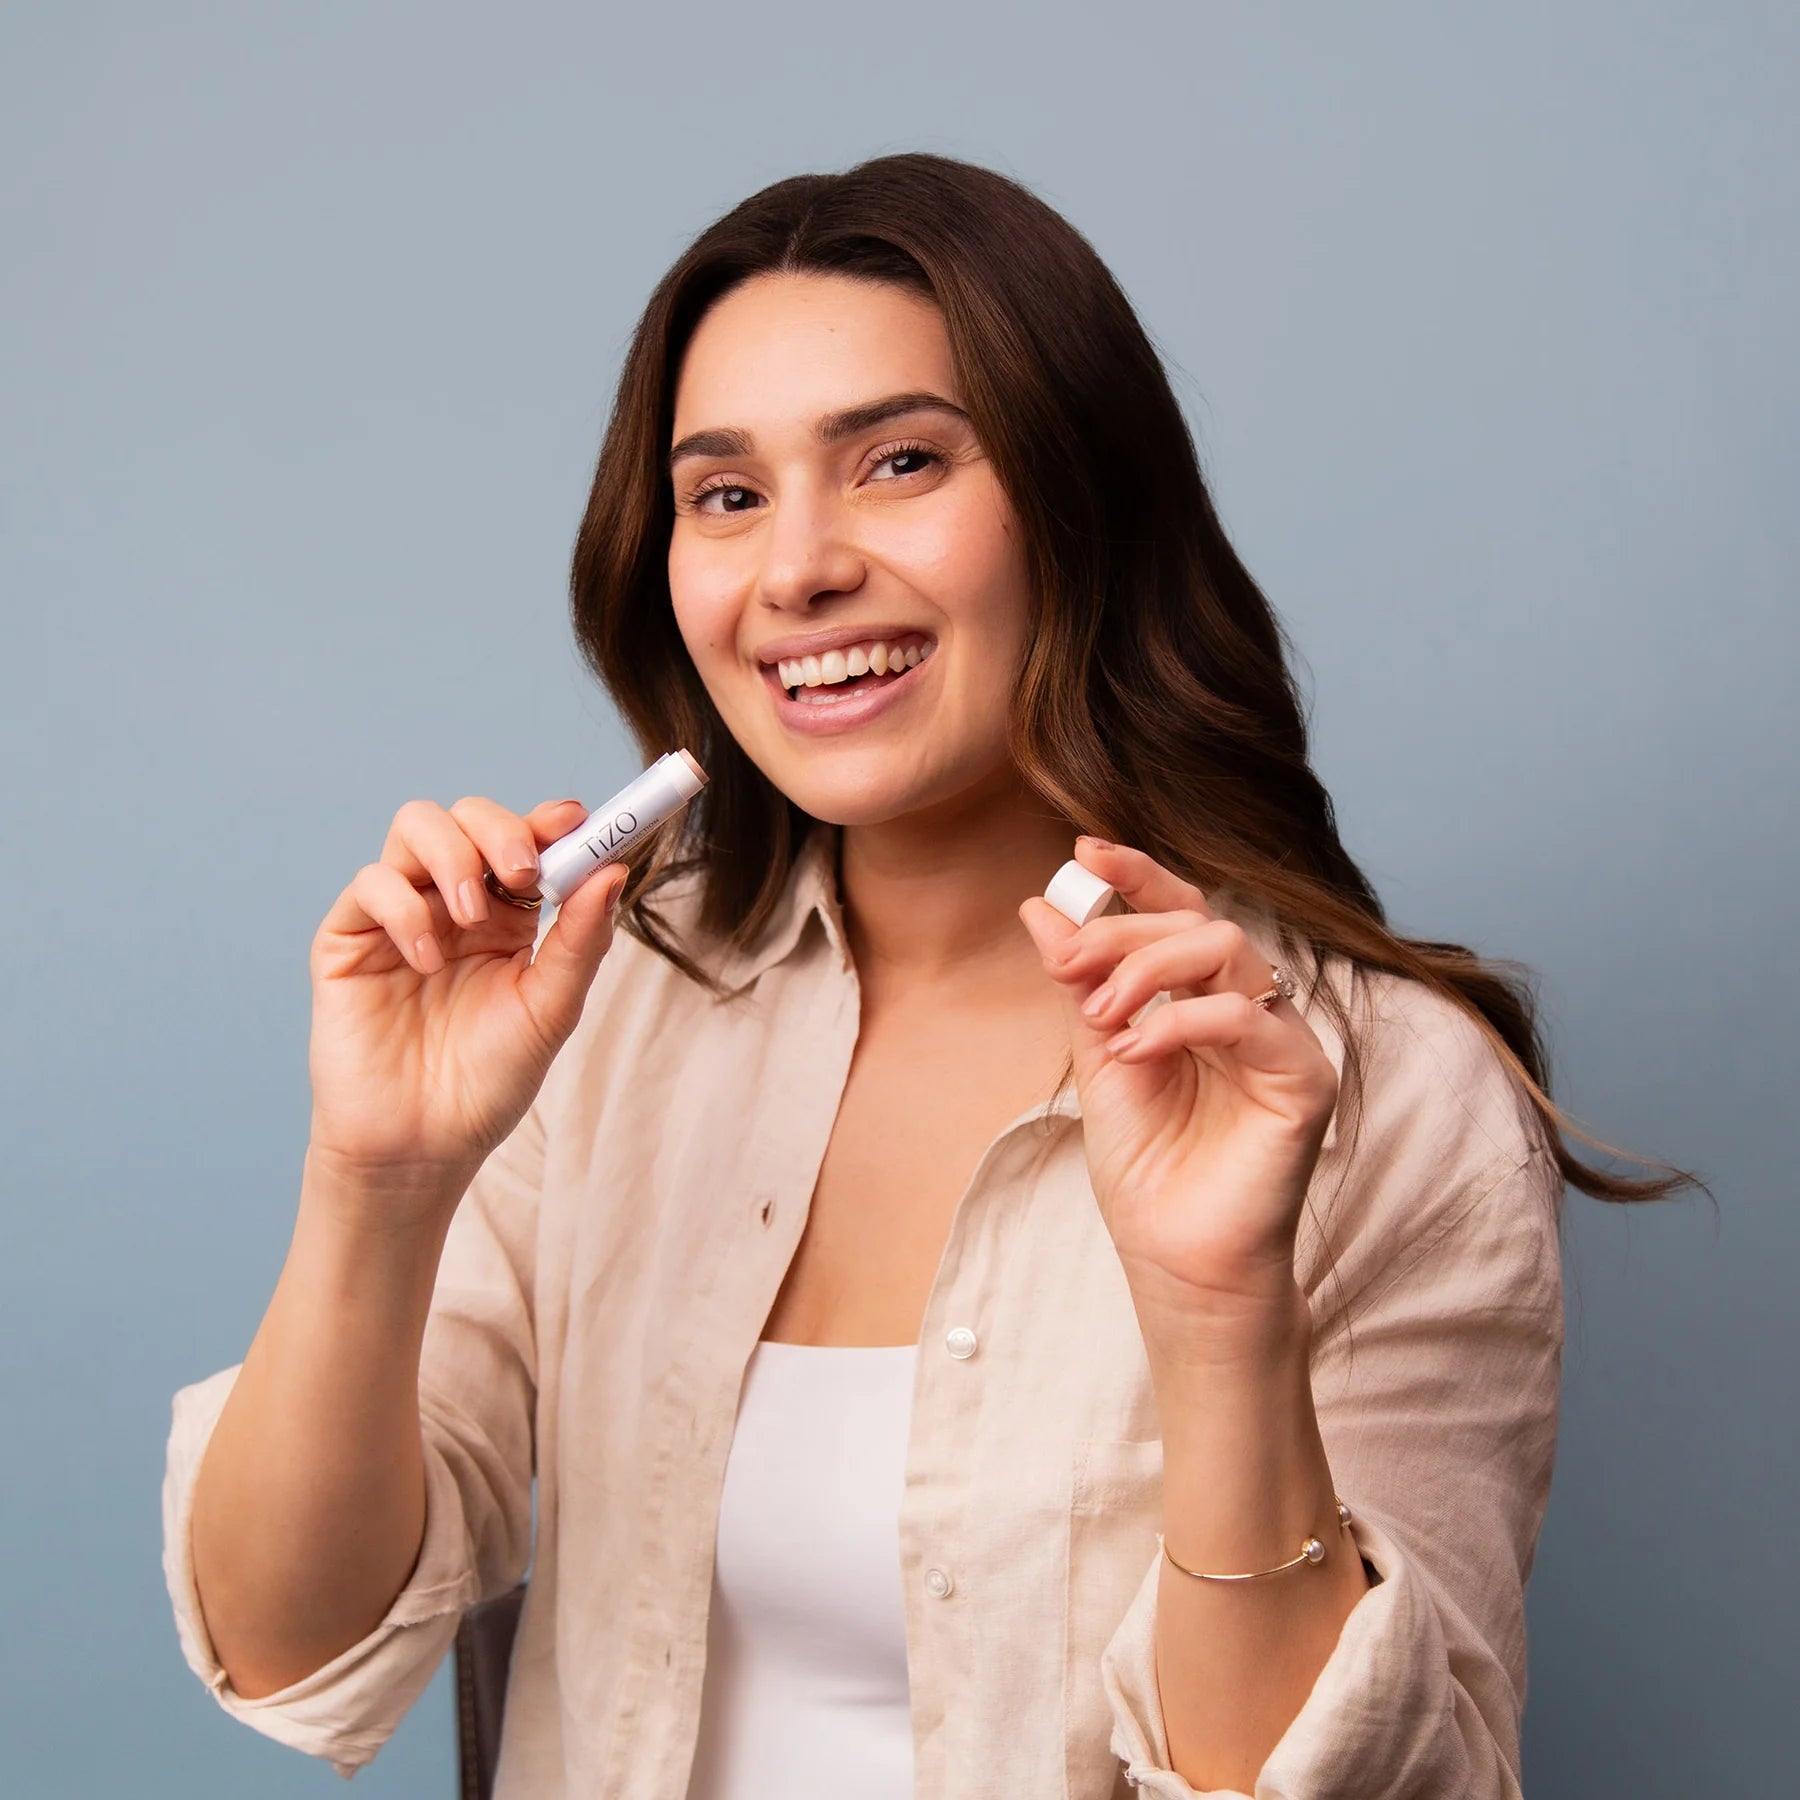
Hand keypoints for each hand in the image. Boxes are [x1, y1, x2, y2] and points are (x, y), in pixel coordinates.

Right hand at [306, 794, 626, 1223]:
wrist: (422, 1146)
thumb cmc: (488, 1082)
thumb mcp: (550, 1010)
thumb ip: (579, 941)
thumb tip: (614, 871)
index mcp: (508, 915)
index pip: (526, 840)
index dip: (550, 821)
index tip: (576, 821)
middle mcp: (454, 903)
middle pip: (468, 816)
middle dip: (500, 828)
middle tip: (523, 871)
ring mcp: (400, 915)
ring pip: (415, 826)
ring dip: (452, 856)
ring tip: (471, 919)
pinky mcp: (349, 938)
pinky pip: (371, 883)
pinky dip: (403, 907)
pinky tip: (425, 960)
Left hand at [1019, 838, 1337, 1342]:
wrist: (1176, 1259)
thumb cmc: (1148, 1169)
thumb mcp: (1098, 1059)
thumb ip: (1080, 984)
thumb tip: (1041, 908)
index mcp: (1202, 1000)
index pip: (1182, 912)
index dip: (1138, 875)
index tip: (1083, 854)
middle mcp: (1250, 1009)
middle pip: (1200, 921)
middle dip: (1124, 932)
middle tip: (1069, 967)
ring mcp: (1282, 1040)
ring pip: (1228, 949)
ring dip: (1149, 967)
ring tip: (1102, 1017)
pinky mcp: (1304, 1078)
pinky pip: (1249, 1016)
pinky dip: (1181, 1020)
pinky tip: (1137, 1048)